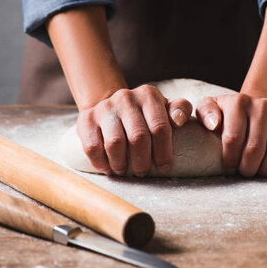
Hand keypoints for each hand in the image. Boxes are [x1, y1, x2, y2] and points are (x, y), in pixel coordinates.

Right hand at [76, 84, 192, 176]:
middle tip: (142, 172)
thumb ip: (180, 109)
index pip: (160, 127)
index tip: (164, 167)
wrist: (113, 107)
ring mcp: (105, 107)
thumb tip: (180, 120)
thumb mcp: (165, 108)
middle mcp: (126, 97)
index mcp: (148, 94)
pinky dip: (101, 163)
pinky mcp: (86, 119)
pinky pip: (93, 147)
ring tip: (125, 171)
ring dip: (121, 164)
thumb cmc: (146, 114)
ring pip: (115, 143)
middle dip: (142, 162)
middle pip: (138, 137)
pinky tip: (109, 168)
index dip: (163, 152)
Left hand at [196, 93, 266, 176]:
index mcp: (239, 102)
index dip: (229, 161)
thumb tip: (213, 124)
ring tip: (256, 172)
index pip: (233, 139)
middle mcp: (262, 105)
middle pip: (255, 150)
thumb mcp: (210, 108)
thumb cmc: (228, 115)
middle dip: (246, 170)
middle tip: (242, 174)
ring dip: (264, 172)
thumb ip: (205, 113)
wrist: (258, 107)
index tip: (228, 169)